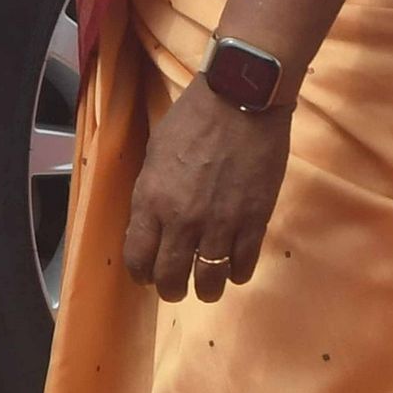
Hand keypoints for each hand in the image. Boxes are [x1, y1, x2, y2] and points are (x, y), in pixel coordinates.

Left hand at [122, 80, 291, 302]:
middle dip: (170, 289)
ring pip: (209, 280)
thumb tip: (151, 221)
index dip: (139, 272)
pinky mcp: (254, 222)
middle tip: (174, 289)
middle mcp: (182, 220)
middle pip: (171, 277)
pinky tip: (234, 271)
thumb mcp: (155, 153)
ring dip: (205, 290)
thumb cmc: (192, 120)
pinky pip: (243, 264)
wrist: (240, 102)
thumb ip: (152, 192)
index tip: (144, 276)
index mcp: (151, 200)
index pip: (137, 256)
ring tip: (206, 289)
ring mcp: (220, 225)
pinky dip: (237, 273)